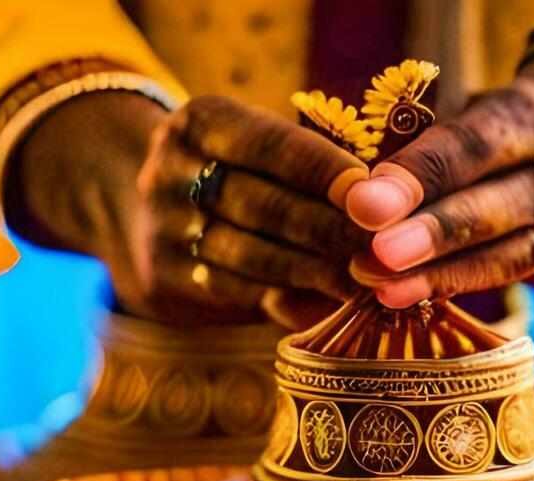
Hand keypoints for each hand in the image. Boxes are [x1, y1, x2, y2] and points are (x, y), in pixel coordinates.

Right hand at [7, 92, 371, 326]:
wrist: (148, 211)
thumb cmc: (236, 170)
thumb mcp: (255, 143)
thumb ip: (308, 164)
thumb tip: (378, 202)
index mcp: (196, 123)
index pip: (269, 145)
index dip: (325, 171)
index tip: (377, 196)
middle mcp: (168, 174)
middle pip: (263, 205)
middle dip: (330, 229)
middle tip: (385, 249)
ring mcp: (162, 230)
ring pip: (252, 255)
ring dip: (316, 271)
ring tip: (367, 281)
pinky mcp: (166, 279)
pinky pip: (238, 292)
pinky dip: (289, 300)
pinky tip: (330, 303)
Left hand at [345, 52, 533, 307]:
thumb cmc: (496, 137)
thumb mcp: (468, 119)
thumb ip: (420, 150)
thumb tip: (352, 195)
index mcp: (528, 112)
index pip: (470, 144)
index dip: (417, 175)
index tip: (363, 204)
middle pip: (497, 202)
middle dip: (431, 233)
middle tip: (373, 256)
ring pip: (512, 250)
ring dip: (443, 274)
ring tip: (385, 290)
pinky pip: (519, 275)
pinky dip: (463, 286)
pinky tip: (415, 297)